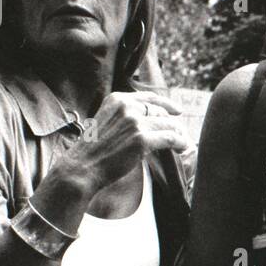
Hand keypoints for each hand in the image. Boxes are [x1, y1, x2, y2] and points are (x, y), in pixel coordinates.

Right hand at [58, 91, 185, 193]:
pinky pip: (170, 138)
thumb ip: (125, 115)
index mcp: (118, 99)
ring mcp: (135, 122)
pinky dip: (180, 143)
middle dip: (172, 125)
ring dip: (179, 135)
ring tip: (183, 144)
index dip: (167, 104)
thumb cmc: (94, 150)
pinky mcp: (142, 139)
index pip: (150, 98)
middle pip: (161, 112)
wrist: (82, 167)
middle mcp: (127, 107)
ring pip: (169, 125)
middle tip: (180, 136)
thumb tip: (152, 118)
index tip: (177, 111)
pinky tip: (182, 148)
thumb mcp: (107, 121)